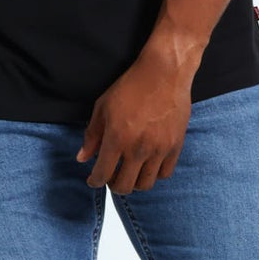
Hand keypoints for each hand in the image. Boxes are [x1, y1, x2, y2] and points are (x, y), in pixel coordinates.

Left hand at [75, 53, 192, 192]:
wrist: (164, 73)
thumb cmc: (131, 86)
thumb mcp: (103, 107)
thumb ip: (92, 135)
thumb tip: (82, 158)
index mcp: (117, 139)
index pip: (102, 174)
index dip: (95, 181)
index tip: (94, 180)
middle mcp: (138, 148)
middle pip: (124, 186)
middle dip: (113, 185)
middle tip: (111, 177)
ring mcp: (159, 149)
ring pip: (145, 184)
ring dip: (134, 183)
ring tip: (130, 172)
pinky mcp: (176, 146)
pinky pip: (165, 173)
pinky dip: (154, 174)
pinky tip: (148, 165)